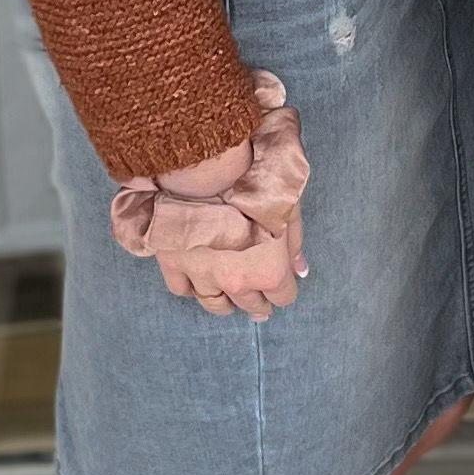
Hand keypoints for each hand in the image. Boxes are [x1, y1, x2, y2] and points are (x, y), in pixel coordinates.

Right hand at [111, 72, 308, 320]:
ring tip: (229, 298)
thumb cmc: (254, 184)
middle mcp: (236, 282)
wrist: (207, 168)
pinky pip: (182, 290)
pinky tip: (197, 281)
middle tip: (258, 301)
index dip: (284, 290)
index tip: (282, 282)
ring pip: (215, 304)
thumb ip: (295, 243)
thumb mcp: (288, 208)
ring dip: (225, 302)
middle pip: (251, 306)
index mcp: (269, 271)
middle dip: (258, 302)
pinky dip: (191, 288)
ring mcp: (202, 276)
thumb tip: (300, 270)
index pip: (283, 297)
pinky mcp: (173, 264)